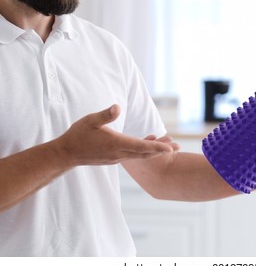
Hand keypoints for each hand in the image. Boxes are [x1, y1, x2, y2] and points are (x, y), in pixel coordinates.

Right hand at [54, 104, 176, 165]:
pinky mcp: (114, 159)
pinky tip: (148, 143)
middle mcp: (119, 154)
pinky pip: (133, 155)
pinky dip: (144, 151)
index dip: (157, 147)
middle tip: (178, 147)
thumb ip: (105, 114)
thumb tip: (117, 106)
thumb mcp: (90, 121)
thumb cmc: (78, 135)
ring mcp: (117, 158)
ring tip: (169, 147)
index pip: (141, 146)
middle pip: (145, 153)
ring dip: (154, 151)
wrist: (67, 154)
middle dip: (162, 150)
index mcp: (116, 144)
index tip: (171, 148)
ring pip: (141, 155)